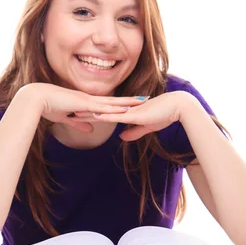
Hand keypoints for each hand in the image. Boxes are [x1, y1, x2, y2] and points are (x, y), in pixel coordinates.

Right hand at [21, 83, 148, 132]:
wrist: (35, 98)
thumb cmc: (47, 107)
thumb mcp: (66, 118)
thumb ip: (79, 123)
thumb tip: (92, 129)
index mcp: (85, 101)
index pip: (106, 102)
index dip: (119, 102)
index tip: (132, 102)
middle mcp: (88, 98)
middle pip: (114, 100)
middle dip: (129, 100)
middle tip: (145, 99)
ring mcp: (87, 100)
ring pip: (111, 101)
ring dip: (127, 102)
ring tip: (142, 102)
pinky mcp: (83, 103)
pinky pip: (102, 106)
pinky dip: (115, 107)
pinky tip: (126, 108)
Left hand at [70, 91, 190, 140]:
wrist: (178, 108)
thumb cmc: (164, 115)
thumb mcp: (145, 127)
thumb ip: (133, 132)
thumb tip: (122, 136)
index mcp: (125, 111)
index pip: (103, 111)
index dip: (89, 111)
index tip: (75, 112)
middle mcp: (124, 109)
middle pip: (100, 109)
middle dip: (84, 110)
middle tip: (67, 109)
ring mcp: (129, 111)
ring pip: (105, 111)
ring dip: (90, 112)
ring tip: (74, 113)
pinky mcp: (135, 114)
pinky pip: (117, 116)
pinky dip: (105, 116)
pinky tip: (95, 116)